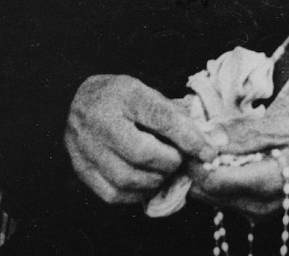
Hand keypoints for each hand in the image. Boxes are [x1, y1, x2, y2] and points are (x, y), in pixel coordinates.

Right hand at [66, 75, 218, 205]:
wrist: (81, 101)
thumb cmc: (123, 98)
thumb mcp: (148, 93)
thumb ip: (174, 116)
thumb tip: (205, 146)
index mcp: (123, 94)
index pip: (160, 117)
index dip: (188, 138)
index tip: (208, 152)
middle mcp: (99, 119)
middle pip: (141, 153)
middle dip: (169, 162)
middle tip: (178, 160)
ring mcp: (85, 146)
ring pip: (127, 178)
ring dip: (155, 180)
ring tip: (163, 171)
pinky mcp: (80, 169)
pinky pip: (114, 194)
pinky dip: (137, 193)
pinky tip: (145, 182)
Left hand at [189, 115, 288, 220]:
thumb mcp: (283, 127)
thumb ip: (244, 134)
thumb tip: (210, 136)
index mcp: (263, 184)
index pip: (210, 181)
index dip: (194, 160)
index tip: (191, 138)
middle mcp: (256, 206)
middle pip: (205, 193)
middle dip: (194, 167)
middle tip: (197, 138)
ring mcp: (256, 213)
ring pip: (211, 198)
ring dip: (204, 173)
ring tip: (212, 144)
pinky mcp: (256, 213)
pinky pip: (224, 199)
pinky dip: (217, 179)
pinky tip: (227, 159)